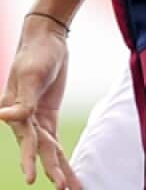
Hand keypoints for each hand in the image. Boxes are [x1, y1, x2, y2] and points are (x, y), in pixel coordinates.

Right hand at [0, 15, 80, 188]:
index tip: (32, 180)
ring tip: (69, 189)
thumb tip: (6, 117)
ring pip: (49, 151)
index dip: (30, 160)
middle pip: (40, 151)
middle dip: (50, 171)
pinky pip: (55, 142)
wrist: (45, 40)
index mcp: (14, 112)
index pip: (26, 141)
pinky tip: (66, 173)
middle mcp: (23, 121)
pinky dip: (61, 157)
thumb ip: (23, 100)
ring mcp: (36, 121)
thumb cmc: (35, 55)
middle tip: (62, 189)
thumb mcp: (32, 75)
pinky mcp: (48, 118)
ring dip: (59, 169)